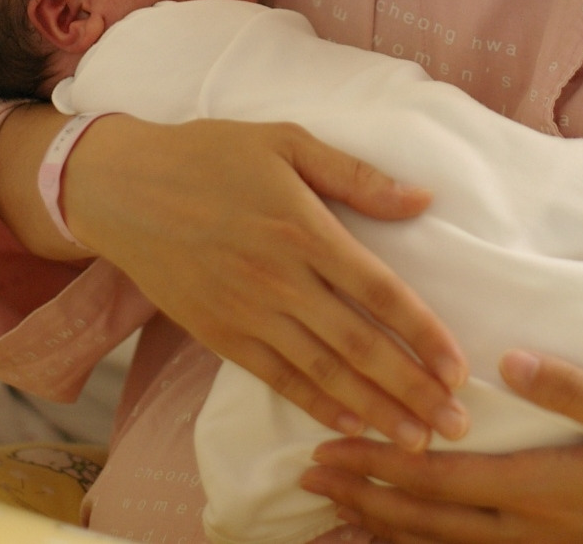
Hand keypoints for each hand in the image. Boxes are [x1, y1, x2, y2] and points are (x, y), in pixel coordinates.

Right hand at [63, 115, 468, 447]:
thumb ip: (354, 174)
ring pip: (323, 371)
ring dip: (375, 409)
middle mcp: (280, 279)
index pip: (380, 291)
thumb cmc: (208, 156)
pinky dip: (315, 404)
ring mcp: (246, 311)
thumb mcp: (284, 141)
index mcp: (304, 229)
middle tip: (457, 423)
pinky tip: (350, 425)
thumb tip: (422, 198)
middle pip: (360, 344)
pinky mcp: (217, 333)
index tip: (458, 367)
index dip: (423, 333)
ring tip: (418, 440)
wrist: (124, 189)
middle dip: (413, 388)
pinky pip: (275, 377)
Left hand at [302, 350, 582, 542]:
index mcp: (544, 488)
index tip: (329, 451)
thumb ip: (574, 388)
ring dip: (381, 529)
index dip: (379, 466)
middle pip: (426, 518)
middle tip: (309, 480)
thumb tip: (509, 361)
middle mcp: (530, 527)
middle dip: (362, 497)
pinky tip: (393, 543)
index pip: (440, 478)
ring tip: (332, 514)